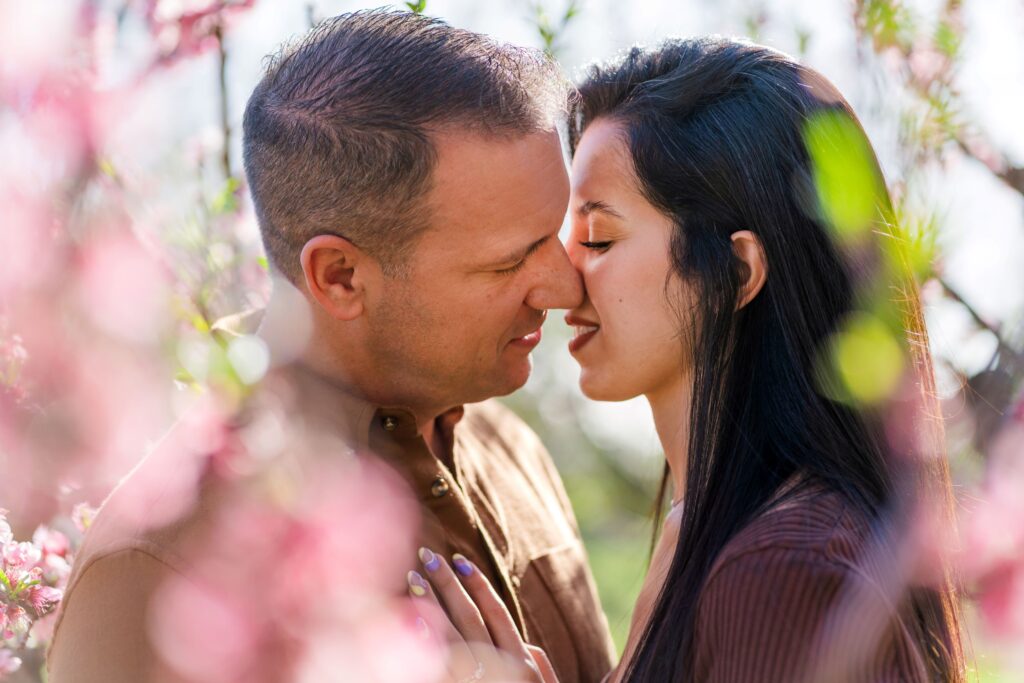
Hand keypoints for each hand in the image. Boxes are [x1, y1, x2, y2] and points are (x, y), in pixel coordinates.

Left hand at [408, 548, 558, 682]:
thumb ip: (538, 665)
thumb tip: (528, 645)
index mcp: (523, 664)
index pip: (496, 613)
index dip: (478, 585)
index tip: (460, 560)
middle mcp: (500, 671)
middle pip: (469, 617)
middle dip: (448, 584)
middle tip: (427, 555)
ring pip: (448, 637)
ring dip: (428, 605)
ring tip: (411, 577)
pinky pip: (437, 663)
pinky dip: (421, 641)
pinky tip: (404, 622)